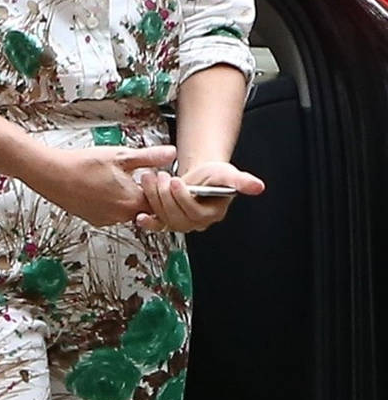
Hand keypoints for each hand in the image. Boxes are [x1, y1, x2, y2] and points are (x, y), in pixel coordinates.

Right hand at [27, 145, 177, 226]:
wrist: (51, 174)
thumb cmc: (82, 165)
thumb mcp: (121, 155)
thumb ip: (150, 157)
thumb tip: (171, 154)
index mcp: (132, 201)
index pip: (160, 202)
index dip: (160, 187)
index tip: (156, 175)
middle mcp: (120, 215)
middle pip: (144, 208)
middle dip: (144, 193)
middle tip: (138, 174)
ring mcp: (106, 219)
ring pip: (128, 211)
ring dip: (128, 197)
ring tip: (118, 178)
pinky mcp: (94, 219)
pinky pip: (112, 213)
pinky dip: (113, 201)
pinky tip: (104, 186)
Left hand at [135, 161, 265, 233]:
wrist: (200, 175)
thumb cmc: (214, 175)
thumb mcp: (229, 174)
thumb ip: (242, 181)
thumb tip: (258, 187)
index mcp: (212, 215)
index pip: (195, 212)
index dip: (183, 198)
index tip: (176, 181)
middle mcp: (195, 223)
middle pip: (177, 216)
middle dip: (165, 196)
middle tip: (160, 177)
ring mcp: (180, 223)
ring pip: (164, 217)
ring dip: (154, 199)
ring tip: (149, 179)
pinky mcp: (167, 221)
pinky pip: (157, 225)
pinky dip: (148, 222)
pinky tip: (140, 216)